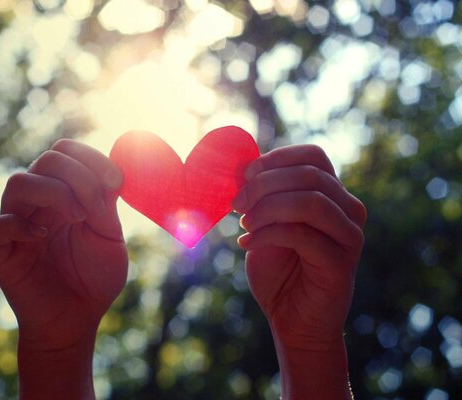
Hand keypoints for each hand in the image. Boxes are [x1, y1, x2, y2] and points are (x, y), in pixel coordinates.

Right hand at [0, 140, 126, 398]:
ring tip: (77, 219)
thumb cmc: (94, 278)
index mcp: (64, 193)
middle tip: (94, 209)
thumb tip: (110, 170)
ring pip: (18, 183)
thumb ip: (105, 203)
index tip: (116, 184)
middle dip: (78, 176)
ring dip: (54, 194)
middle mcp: (37, 202)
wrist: (78, 320)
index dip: (91, 158)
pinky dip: (20, 226)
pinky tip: (42, 238)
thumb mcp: (109, 236)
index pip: (66, 151)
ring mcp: (16, 223)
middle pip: (46, 159)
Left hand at [232, 144, 365, 398]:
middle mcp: (349, 210)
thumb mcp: (264, 224)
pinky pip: (303, 235)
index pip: (314, 156)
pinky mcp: (341, 264)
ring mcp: (350, 237)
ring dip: (267, 208)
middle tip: (236, 204)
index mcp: (332, 195)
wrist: (291, 320)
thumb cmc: (277, 270)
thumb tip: (241, 167)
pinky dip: (268, 234)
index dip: (277, 158)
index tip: (245, 175)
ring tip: (243, 225)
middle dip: (264, 185)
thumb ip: (261, 197)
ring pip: (311, 202)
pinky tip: (246, 244)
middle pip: (309, 176)